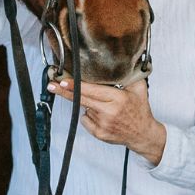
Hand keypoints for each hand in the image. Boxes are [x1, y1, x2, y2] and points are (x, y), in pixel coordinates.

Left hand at [47, 74, 166, 163]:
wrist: (142, 134)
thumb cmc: (140, 110)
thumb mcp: (139, 89)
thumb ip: (130, 75)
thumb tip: (123, 60)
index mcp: (118, 99)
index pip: (92, 90)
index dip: (76, 86)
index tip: (63, 80)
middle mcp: (109, 112)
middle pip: (82, 99)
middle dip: (65, 91)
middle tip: (52, 85)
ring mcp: (102, 124)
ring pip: (85, 109)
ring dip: (89, 105)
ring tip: (105, 107)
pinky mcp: (98, 134)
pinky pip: (85, 120)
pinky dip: (89, 116)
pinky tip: (102, 116)